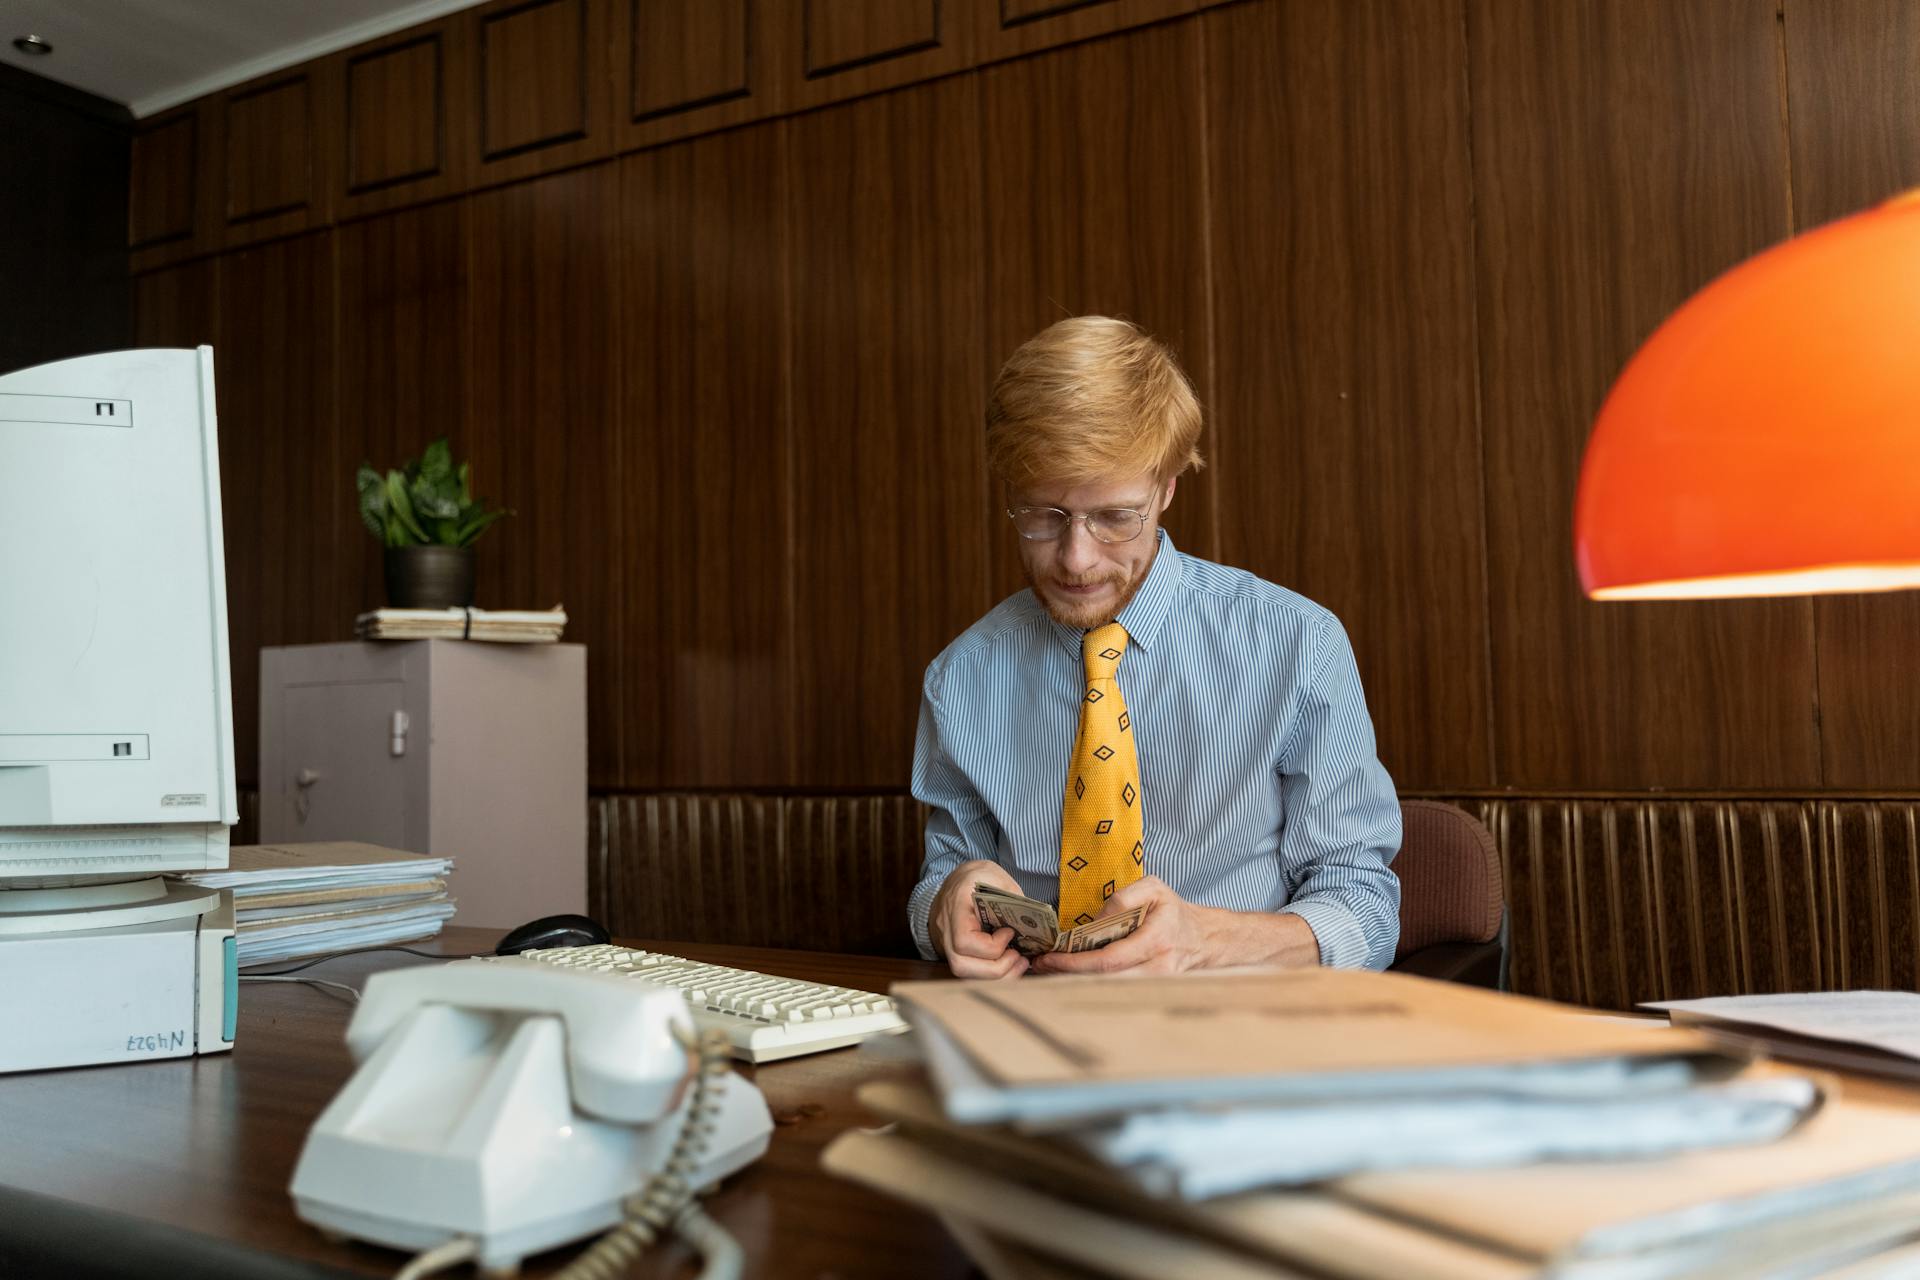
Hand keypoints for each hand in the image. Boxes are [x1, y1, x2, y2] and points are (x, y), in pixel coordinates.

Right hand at [928, 860, 1030, 979]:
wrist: (956, 880)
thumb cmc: (978, 877)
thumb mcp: (998, 877)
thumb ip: (1013, 900)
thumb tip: (1033, 925)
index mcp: (956, 906)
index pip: (964, 941)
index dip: (991, 946)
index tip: (1010, 933)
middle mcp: (945, 929)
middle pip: (961, 965)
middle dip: (995, 969)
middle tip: (1018, 957)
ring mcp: (945, 942)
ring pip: (963, 973)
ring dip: (995, 975)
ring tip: (1018, 964)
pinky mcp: (954, 952)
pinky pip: (969, 970)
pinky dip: (991, 973)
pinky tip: (1009, 965)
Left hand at [1029, 875, 1210, 976]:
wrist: (1206, 938)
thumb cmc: (1174, 911)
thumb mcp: (1154, 888)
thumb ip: (1123, 898)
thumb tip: (1094, 923)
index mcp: (1157, 939)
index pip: (1109, 959)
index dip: (1076, 962)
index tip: (1049, 957)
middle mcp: (1158, 968)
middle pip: (1105, 981)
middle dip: (1068, 976)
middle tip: (1039, 966)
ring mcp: (1155, 985)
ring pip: (1109, 991)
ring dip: (1076, 983)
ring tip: (1048, 971)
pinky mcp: (1150, 992)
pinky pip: (1117, 991)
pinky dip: (1092, 985)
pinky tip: (1071, 976)